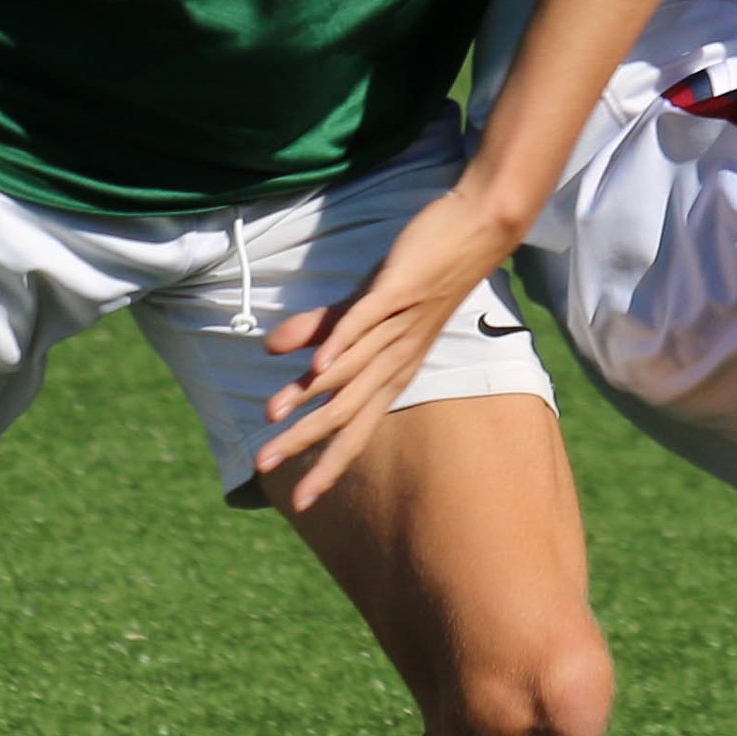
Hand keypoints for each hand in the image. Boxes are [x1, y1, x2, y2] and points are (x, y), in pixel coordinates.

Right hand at [254, 180, 522, 510]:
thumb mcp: (360, 309)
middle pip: (345, 413)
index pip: (355, 431)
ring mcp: (395, 328)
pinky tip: (314, 366)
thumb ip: (317, 333)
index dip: (327, 466)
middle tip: (263, 467)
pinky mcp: (396, 292)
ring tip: (271, 416)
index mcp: (389, 373)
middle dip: (304, 444)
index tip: (299, 503)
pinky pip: (364, 325)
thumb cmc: (419, 277)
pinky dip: (340, 346)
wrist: (473, 232)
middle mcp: (394, 361)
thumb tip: (270, 352)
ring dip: (309, 396)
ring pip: (348, 373)